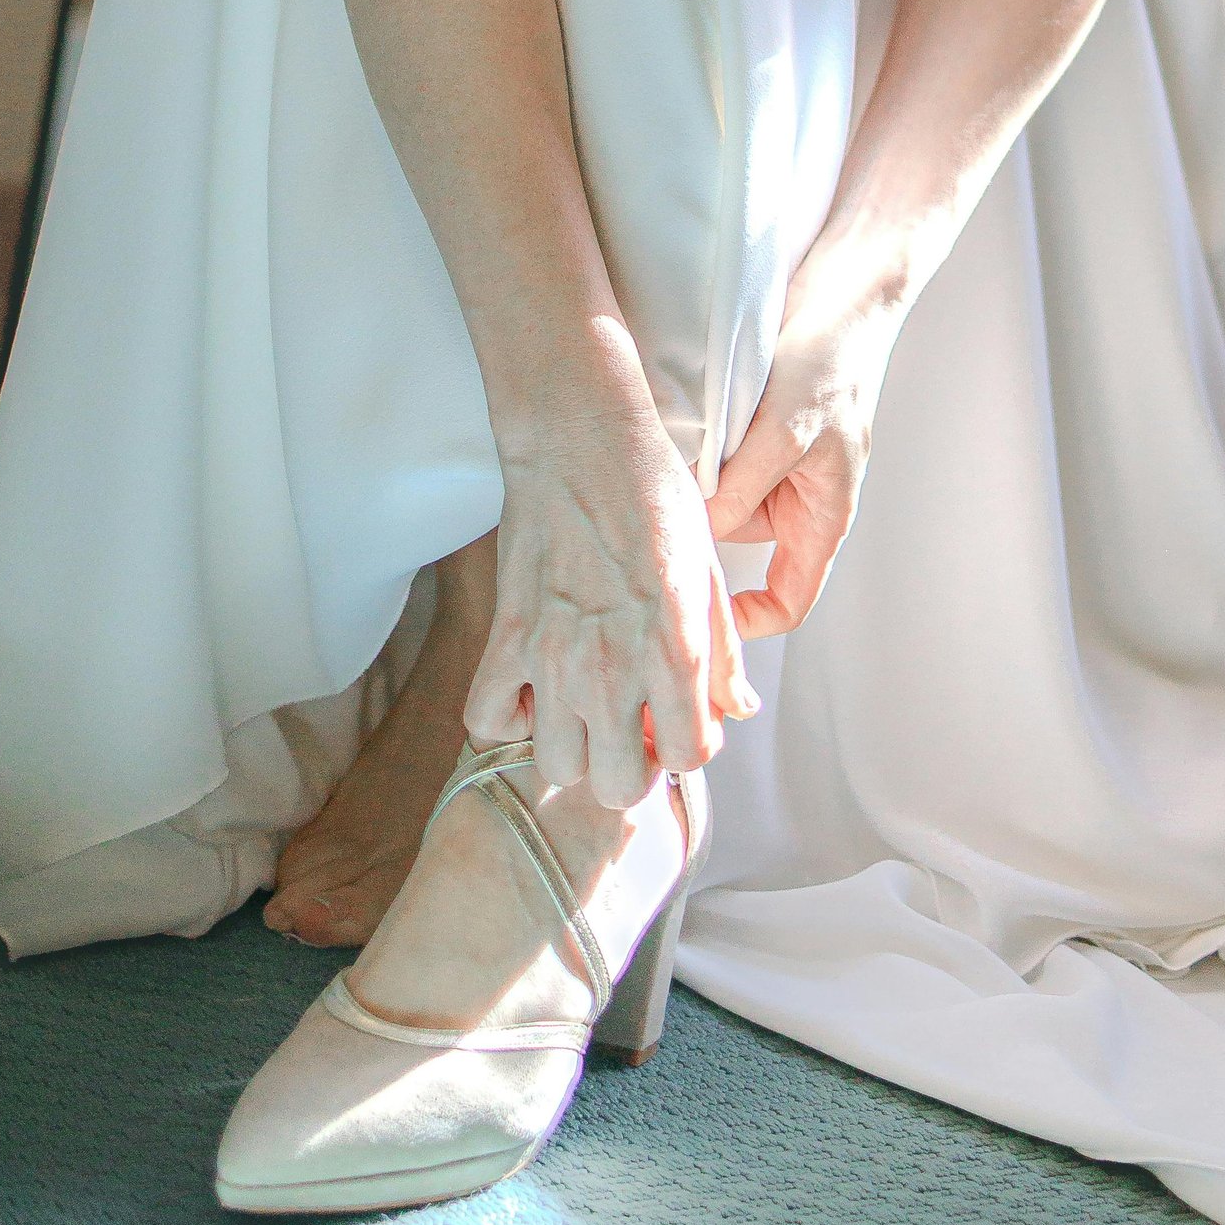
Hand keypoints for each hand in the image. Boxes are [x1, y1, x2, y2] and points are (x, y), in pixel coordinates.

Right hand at [466, 350, 754, 797]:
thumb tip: (736, 710)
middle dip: (636, 763)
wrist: (580, 439)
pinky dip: (510, 718)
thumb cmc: (653, 493)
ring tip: (588, 708)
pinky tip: (536, 689)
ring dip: (576, 747)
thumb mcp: (708, 567)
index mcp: (674, 645)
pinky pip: (488, 721)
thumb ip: (722, 650)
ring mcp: (552, 657)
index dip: (691, 744)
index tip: (682, 720)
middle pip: (619, 785)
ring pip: (557, 766)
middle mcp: (612, 665)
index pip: (690, 755)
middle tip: (636, 722)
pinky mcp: (505, 638)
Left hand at [705, 241, 904, 637]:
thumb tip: (697, 535)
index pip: (788, 599)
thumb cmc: (832, 360)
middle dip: (701, 536)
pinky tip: (680, 428)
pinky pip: (711, 463)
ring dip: (693, 485)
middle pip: (737, 549)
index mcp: (821, 516)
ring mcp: (771, 465)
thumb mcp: (786, 430)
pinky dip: (692, 454)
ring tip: (676, 453)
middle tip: (657, 524)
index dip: (746, 622)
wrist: (842, 289)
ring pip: (717, 502)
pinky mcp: (749, 433)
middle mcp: (795, 499)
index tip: (699, 615)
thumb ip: (743, 489)